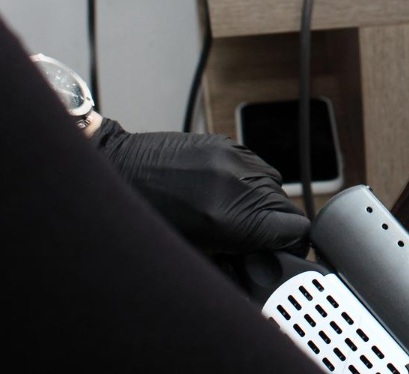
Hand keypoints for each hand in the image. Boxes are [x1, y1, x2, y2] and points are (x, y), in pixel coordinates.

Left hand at [93, 119, 309, 255]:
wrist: (115, 173)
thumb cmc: (143, 221)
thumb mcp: (191, 255)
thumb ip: (235, 261)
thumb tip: (261, 264)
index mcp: (229, 219)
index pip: (293, 229)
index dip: (290, 244)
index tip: (278, 250)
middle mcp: (236, 183)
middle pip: (285, 207)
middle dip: (273, 225)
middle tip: (250, 238)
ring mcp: (232, 158)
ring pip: (273, 184)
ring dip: (262, 201)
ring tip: (233, 213)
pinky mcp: (224, 143)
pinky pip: (254, 165)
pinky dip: (247, 182)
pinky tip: (223, 192)